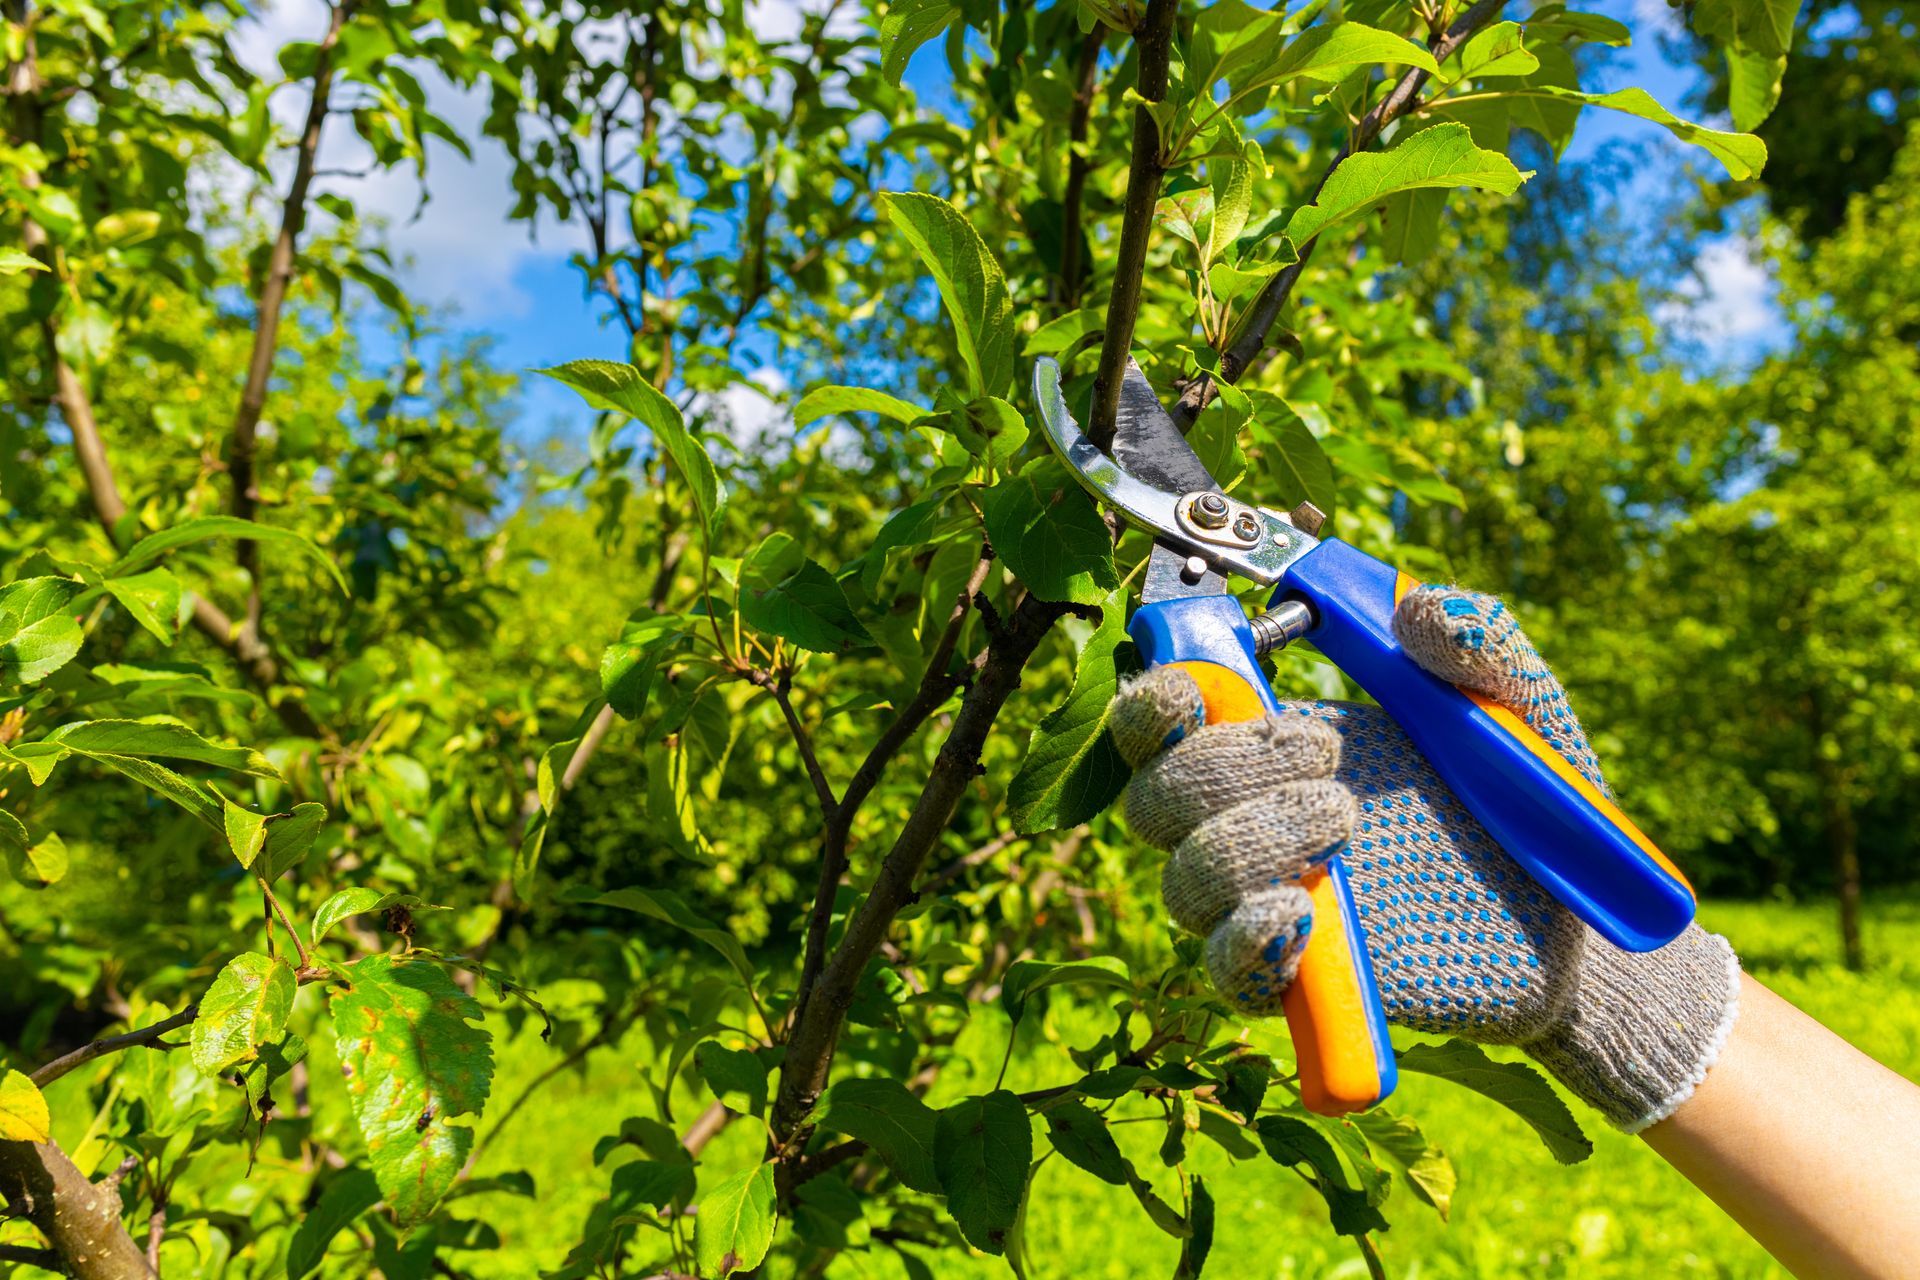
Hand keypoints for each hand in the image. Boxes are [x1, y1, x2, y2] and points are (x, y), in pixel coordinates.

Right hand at [1110, 584, 1739, 1131]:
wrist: (1580, 927)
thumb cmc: (1532, 806)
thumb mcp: (1523, 708)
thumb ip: (1482, 643)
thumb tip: (1413, 614)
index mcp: (1277, 744)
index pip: (1162, 722)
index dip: (1152, 705)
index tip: (1192, 691)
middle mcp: (1256, 822)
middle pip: (1155, 798)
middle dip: (1221, 766)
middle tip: (1327, 755)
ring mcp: (1274, 902)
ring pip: (1183, 882)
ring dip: (1244, 842)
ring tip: (1344, 820)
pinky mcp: (1305, 981)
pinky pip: (1228, 974)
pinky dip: (1245, 942)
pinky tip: (1301, 914)